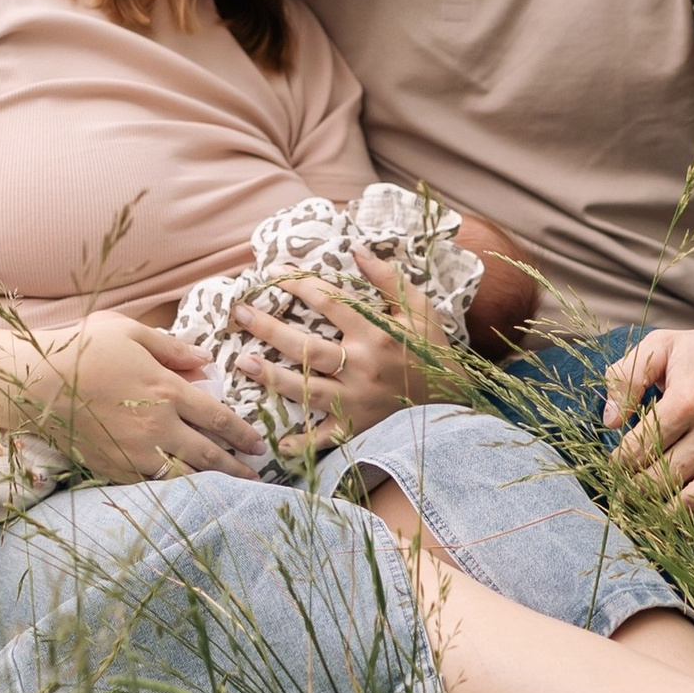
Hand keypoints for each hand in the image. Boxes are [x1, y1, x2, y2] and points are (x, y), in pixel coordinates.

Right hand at [48, 315, 272, 481]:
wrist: (35, 382)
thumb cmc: (83, 349)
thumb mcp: (131, 332)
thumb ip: (173, 347)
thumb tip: (207, 360)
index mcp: (167, 391)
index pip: (219, 419)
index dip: (243, 434)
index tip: (259, 444)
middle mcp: (157, 427)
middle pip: (208, 455)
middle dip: (237, 468)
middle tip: (257, 477)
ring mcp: (134, 452)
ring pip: (183, 476)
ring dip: (211, 485)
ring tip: (230, 491)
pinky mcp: (111, 468)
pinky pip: (150, 485)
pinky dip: (171, 490)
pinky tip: (184, 492)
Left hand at [237, 254, 459, 452]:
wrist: (453, 398)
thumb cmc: (432, 349)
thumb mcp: (419, 308)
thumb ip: (388, 279)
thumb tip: (358, 250)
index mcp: (376, 333)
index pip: (328, 302)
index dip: (298, 284)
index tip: (272, 273)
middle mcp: (362, 366)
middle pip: (307, 346)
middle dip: (269, 329)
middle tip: (241, 313)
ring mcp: (357, 399)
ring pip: (306, 388)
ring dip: (272, 377)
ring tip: (244, 362)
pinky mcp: (358, 426)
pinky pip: (325, 437)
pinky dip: (302, 443)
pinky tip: (276, 442)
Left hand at [601, 320, 693, 528]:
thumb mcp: (662, 346)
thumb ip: (627, 376)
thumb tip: (611, 421)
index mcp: (688, 399)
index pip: (641, 448)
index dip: (620, 464)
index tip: (614, 469)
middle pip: (667, 477)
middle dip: (640, 491)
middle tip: (628, 496)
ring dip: (675, 510)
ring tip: (658, 512)